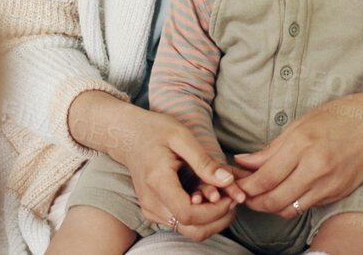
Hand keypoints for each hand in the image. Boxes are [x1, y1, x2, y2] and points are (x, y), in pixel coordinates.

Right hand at [90, 100, 241, 241]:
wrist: (128, 137)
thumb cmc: (155, 131)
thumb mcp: (181, 137)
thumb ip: (204, 162)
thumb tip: (227, 181)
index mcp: (157, 182)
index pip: (189, 214)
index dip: (216, 211)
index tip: (231, 195)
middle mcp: (152, 203)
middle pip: (193, 230)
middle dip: (220, 218)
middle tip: (234, 197)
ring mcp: (152, 211)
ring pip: (190, 231)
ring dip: (213, 219)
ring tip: (225, 196)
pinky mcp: (155, 213)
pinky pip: (183, 224)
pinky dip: (202, 217)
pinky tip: (209, 197)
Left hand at [231, 87, 362, 218]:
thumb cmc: (339, 117)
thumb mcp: (300, 124)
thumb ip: (271, 149)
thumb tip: (243, 162)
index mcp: (301, 145)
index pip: (263, 178)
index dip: (244, 186)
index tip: (235, 184)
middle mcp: (315, 167)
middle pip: (272, 199)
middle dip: (253, 202)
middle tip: (243, 195)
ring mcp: (329, 183)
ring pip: (288, 209)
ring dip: (271, 206)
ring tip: (262, 195)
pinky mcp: (338, 193)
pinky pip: (306, 207)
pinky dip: (291, 205)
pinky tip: (285, 193)